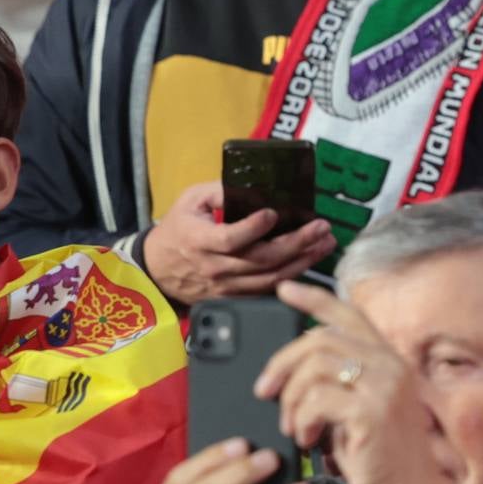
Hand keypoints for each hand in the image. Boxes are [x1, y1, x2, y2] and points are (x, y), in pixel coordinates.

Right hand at [142, 181, 337, 306]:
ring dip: (302, 261)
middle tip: (321, 227)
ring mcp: (225, 286)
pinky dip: (291, 277)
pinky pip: (266, 291)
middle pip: (260, 260)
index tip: (273, 214)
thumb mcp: (191, 200)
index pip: (230, 239)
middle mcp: (214, 267)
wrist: (157, 269)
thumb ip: (220, 192)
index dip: (253, 228)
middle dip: (296, 243)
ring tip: (325, 243)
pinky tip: (309, 261)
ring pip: (269, 278)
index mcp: (199, 240)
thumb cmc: (178, 229)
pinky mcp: (232, 297)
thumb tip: (251, 187)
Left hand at [261, 280, 452, 483]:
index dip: (313, 298)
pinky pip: (317, 399)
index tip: (285, 290)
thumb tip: (296, 377)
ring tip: (295, 427)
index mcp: (390, 361)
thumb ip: (340, 388)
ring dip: (291, 399)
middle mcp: (391, 365)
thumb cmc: (385, 466)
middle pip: (320, 339)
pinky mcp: (371, 412)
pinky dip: (302, 419)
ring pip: (314, 367)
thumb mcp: (361, 415)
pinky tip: (308, 439)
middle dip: (282, 364)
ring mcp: (384, 387)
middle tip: (265, 392)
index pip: (349, 314)